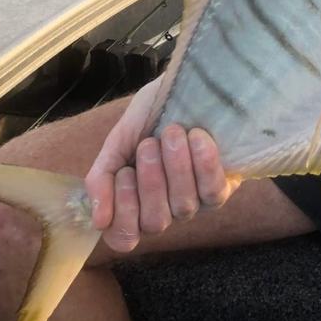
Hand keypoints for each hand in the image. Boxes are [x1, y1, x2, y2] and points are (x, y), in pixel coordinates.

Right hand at [85, 78, 239, 252]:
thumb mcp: (119, 140)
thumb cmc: (151, 115)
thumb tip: (98, 221)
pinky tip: (197, 137)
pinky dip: (203, 164)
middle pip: (154, 223)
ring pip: (183, 207)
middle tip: (148, 145)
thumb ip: (102, 177)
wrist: (186, 84)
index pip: (124, 237)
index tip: (124, 172)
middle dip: (150, 182)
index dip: (122, 212)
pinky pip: (213, 193)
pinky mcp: (223, 188)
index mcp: (136, 202)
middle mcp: (165, 209)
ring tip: (171, 132)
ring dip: (175, 167)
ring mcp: (195, 202)